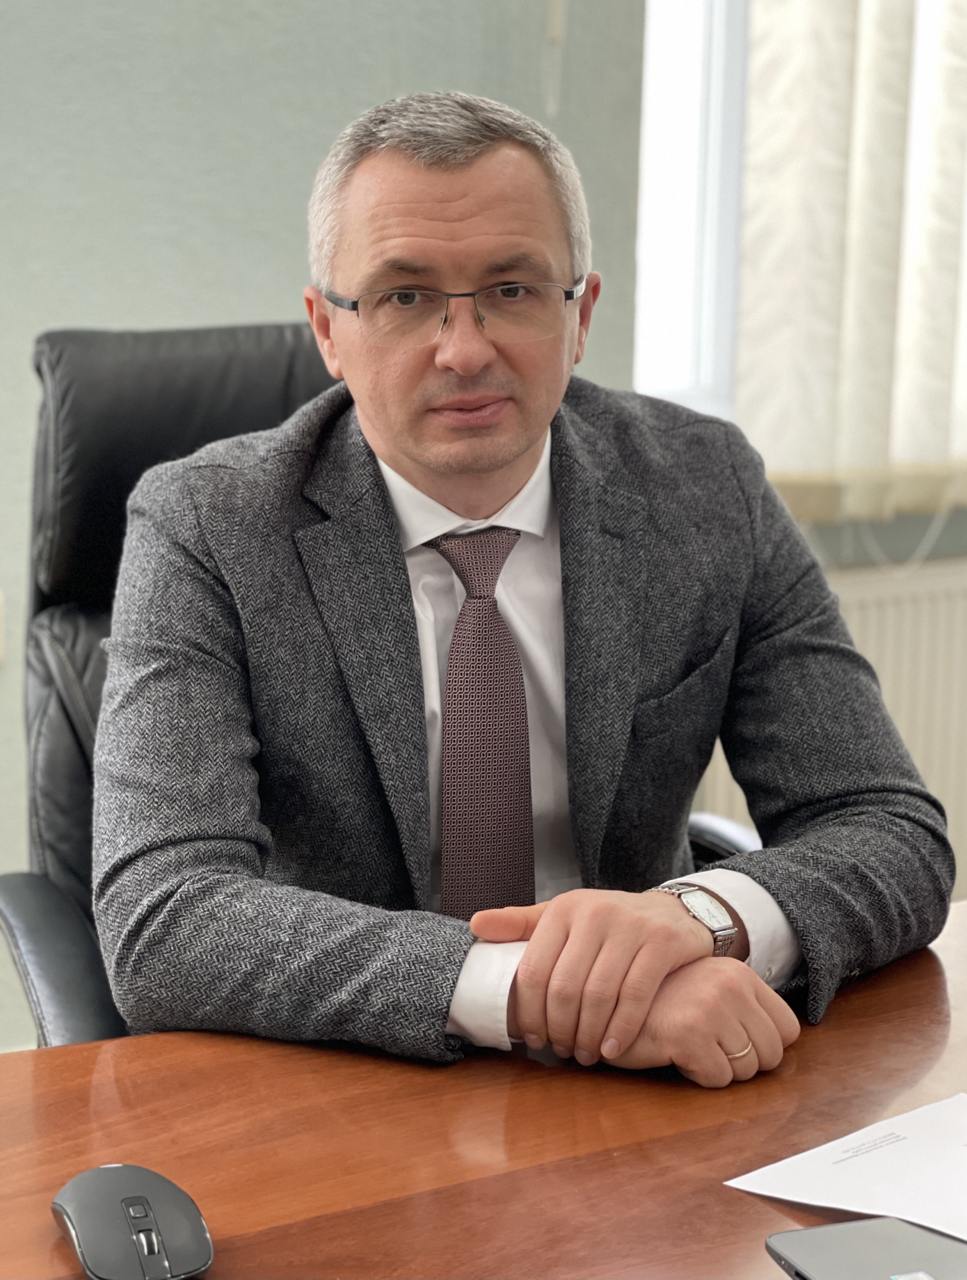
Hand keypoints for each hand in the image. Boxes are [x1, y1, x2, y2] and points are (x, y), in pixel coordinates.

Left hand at [470, 888, 716, 1064]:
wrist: (673, 913)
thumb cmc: (608, 923)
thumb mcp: (564, 917)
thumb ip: (521, 924)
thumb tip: (475, 925)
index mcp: (563, 909)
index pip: (533, 971)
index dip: (528, 1013)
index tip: (532, 1038)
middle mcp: (595, 913)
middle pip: (564, 988)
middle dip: (559, 1029)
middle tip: (561, 1051)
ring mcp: (631, 927)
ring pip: (598, 995)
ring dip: (587, 1035)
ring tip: (584, 1054)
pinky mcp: (661, 943)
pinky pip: (635, 996)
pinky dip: (620, 1029)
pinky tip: (611, 1049)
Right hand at [608, 957, 800, 1086]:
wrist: (607, 998)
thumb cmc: (660, 1001)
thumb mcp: (709, 989)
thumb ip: (743, 1006)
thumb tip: (781, 1044)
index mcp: (740, 973)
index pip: (789, 1030)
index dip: (763, 1045)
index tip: (731, 1041)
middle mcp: (730, 985)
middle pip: (772, 1055)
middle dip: (741, 1062)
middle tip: (706, 1046)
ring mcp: (710, 1007)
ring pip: (745, 1071)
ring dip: (717, 1069)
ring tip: (687, 1045)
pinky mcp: (688, 1033)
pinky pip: (718, 1079)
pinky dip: (697, 1076)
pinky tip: (674, 1053)